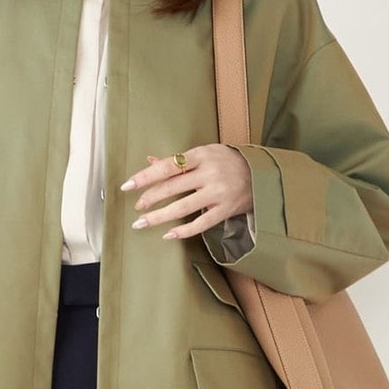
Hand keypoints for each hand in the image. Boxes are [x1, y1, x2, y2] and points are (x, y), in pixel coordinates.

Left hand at [120, 146, 252, 241]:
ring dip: (159, 217)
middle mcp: (209, 173)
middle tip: (136, 207)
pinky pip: (201, 224)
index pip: (167, 167)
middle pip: (172, 188)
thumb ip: (177, 161)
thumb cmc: (227, 162)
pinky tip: (168, 235)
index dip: (145, 176)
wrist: (261, 174)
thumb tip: (149, 162)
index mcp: (201, 155)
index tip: (127, 185)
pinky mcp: (225, 210)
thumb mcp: (203, 154)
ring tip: (141, 223)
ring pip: (182, 208)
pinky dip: (183, 231)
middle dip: (150, 199)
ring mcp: (218, 193)